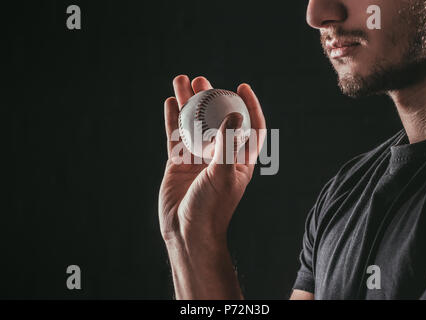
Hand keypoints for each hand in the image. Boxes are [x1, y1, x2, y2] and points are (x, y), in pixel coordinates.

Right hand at [158, 75, 265, 245]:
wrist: (187, 231)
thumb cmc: (211, 208)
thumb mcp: (223, 175)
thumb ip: (228, 145)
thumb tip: (235, 113)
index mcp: (239, 160)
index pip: (249, 128)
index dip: (249, 106)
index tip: (242, 86)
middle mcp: (219, 156)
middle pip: (216, 120)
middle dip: (209, 98)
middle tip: (200, 79)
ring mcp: (198, 158)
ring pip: (193, 124)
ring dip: (188, 103)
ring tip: (180, 80)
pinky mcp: (178, 163)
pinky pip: (176, 136)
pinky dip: (173, 119)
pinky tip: (170, 102)